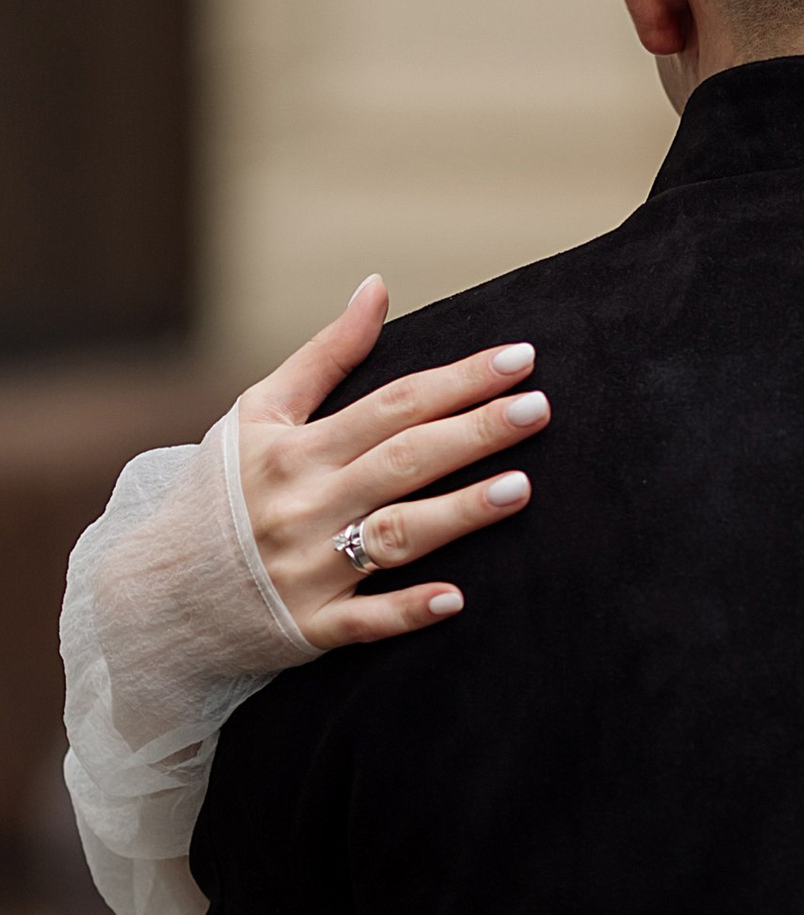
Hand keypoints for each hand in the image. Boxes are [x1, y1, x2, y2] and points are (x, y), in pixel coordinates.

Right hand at [231, 277, 549, 649]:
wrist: (155, 594)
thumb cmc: (219, 492)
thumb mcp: (257, 415)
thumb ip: (325, 355)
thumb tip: (377, 287)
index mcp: (296, 450)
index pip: (392, 405)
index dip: (458, 380)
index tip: (519, 358)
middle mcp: (305, 506)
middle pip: (403, 461)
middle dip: (474, 433)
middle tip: (538, 408)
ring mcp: (307, 570)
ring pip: (394, 536)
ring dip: (459, 513)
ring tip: (521, 487)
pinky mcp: (309, 627)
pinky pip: (364, 621)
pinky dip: (407, 610)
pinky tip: (457, 597)